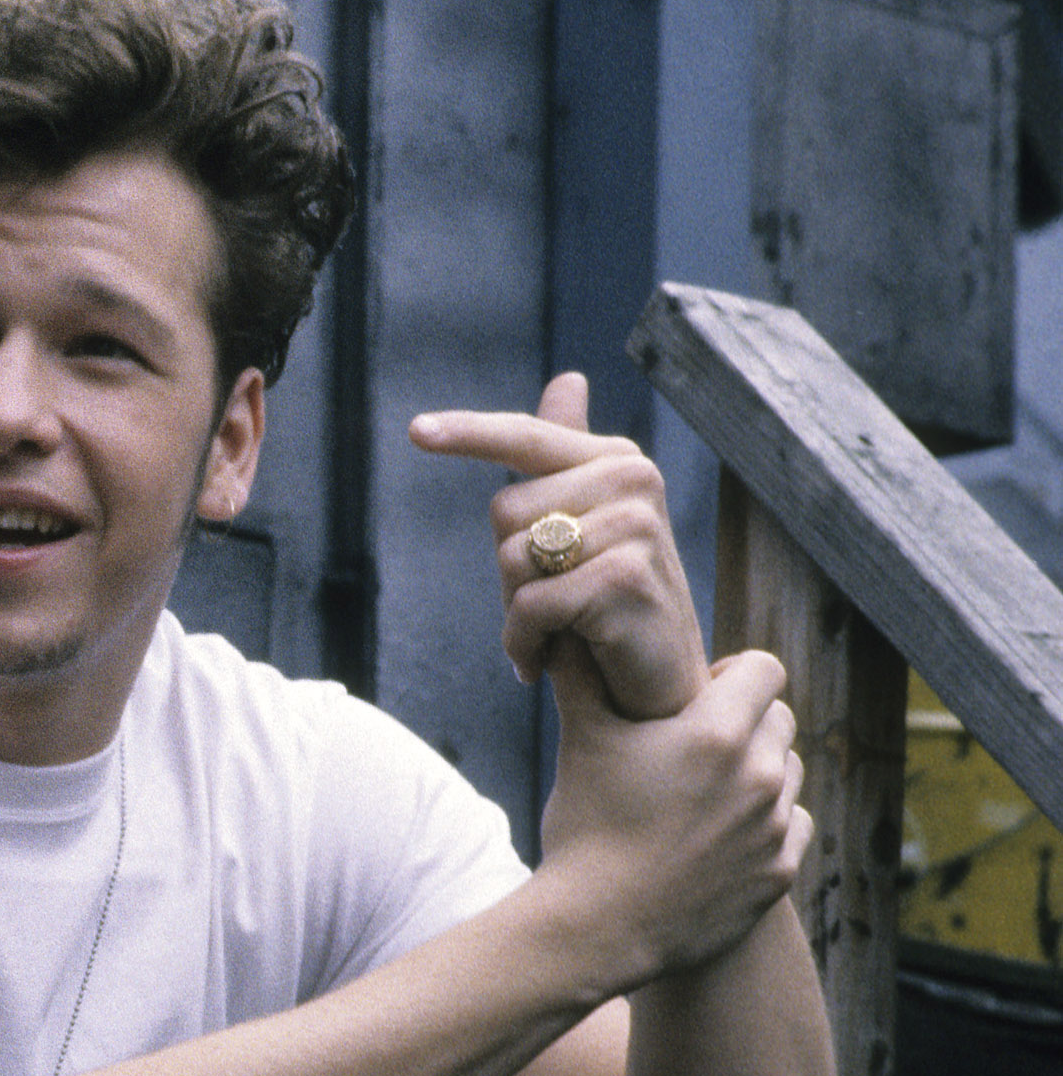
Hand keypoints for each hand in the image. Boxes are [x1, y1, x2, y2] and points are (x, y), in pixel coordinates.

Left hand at [410, 373, 705, 720]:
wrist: (659, 696)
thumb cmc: (611, 615)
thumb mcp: (585, 532)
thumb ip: (565, 465)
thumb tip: (568, 379)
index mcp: (616, 461)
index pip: (528, 437)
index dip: (469, 433)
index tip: (416, 432)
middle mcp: (632, 480)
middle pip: (504, 511)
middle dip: (506, 574)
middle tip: (545, 612)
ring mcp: (635, 526)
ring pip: (512, 560)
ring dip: (514, 616)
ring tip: (551, 637)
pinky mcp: (625, 577)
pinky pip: (531, 606)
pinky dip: (523, 646)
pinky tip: (543, 664)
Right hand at [540, 639, 812, 986]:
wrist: (593, 930)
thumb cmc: (584, 831)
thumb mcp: (582, 743)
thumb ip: (583, 676)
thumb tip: (564, 628)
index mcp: (717, 733)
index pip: (765, 669)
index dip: (735, 676)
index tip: (705, 696)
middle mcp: (759, 775)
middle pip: (780, 720)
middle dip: (747, 726)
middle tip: (701, 750)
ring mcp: (773, 829)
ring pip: (788, 774)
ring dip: (759, 776)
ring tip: (709, 797)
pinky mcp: (778, 875)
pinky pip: (794, 828)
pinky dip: (767, 828)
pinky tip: (723, 838)